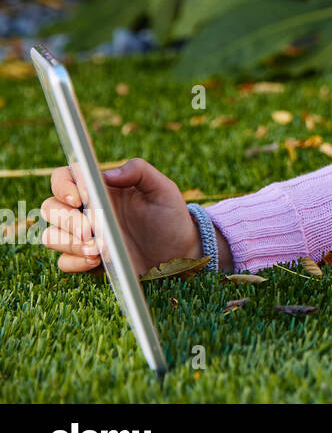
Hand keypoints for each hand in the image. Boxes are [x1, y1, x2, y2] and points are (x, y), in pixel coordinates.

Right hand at [41, 158, 201, 275]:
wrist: (178, 252)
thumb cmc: (170, 216)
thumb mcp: (163, 189)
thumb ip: (139, 171)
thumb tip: (106, 174)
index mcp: (100, 188)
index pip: (64, 177)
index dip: (64, 185)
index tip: (80, 198)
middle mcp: (86, 209)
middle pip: (51, 207)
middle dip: (66, 219)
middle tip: (91, 230)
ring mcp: (83, 235)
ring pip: (51, 235)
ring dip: (69, 242)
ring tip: (97, 249)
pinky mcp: (85, 259)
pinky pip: (63, 261)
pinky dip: (74, 261)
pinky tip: (96, 261)